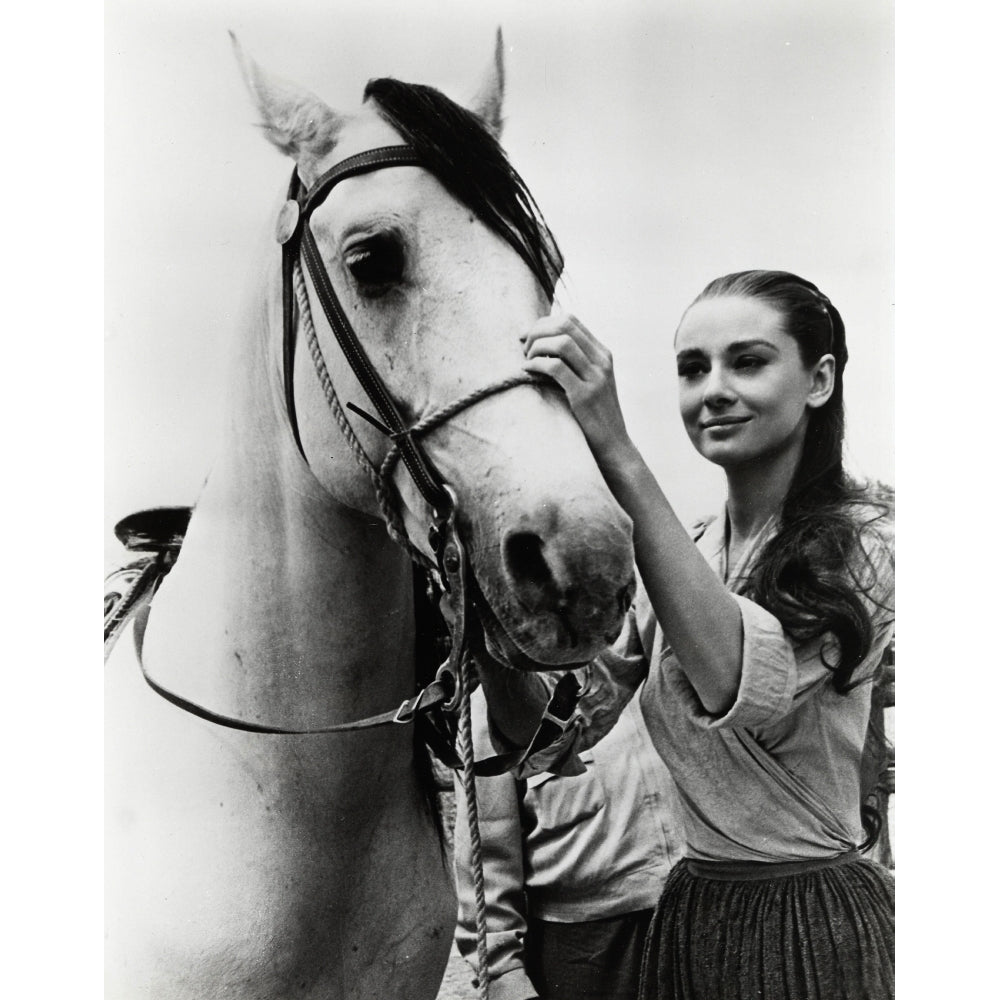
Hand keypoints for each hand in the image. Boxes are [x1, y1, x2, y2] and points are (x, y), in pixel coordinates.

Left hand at [520, 311, 630, 463]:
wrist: (614, 445)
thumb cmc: (594, 415)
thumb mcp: (590, 383)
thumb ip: (574, 363)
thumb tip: (542, 346)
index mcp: (603, 354)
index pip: (570, 320)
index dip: (543, 323)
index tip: (526, 337)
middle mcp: (602, 361)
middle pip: (564, 326)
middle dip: (536, 332)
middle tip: (523, 348)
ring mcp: (595, 377)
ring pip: (561, 343)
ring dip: (536, 347)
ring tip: (526, 361)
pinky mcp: (584, 395)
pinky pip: (555, 367)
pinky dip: (536, 365)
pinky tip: (527, 372)